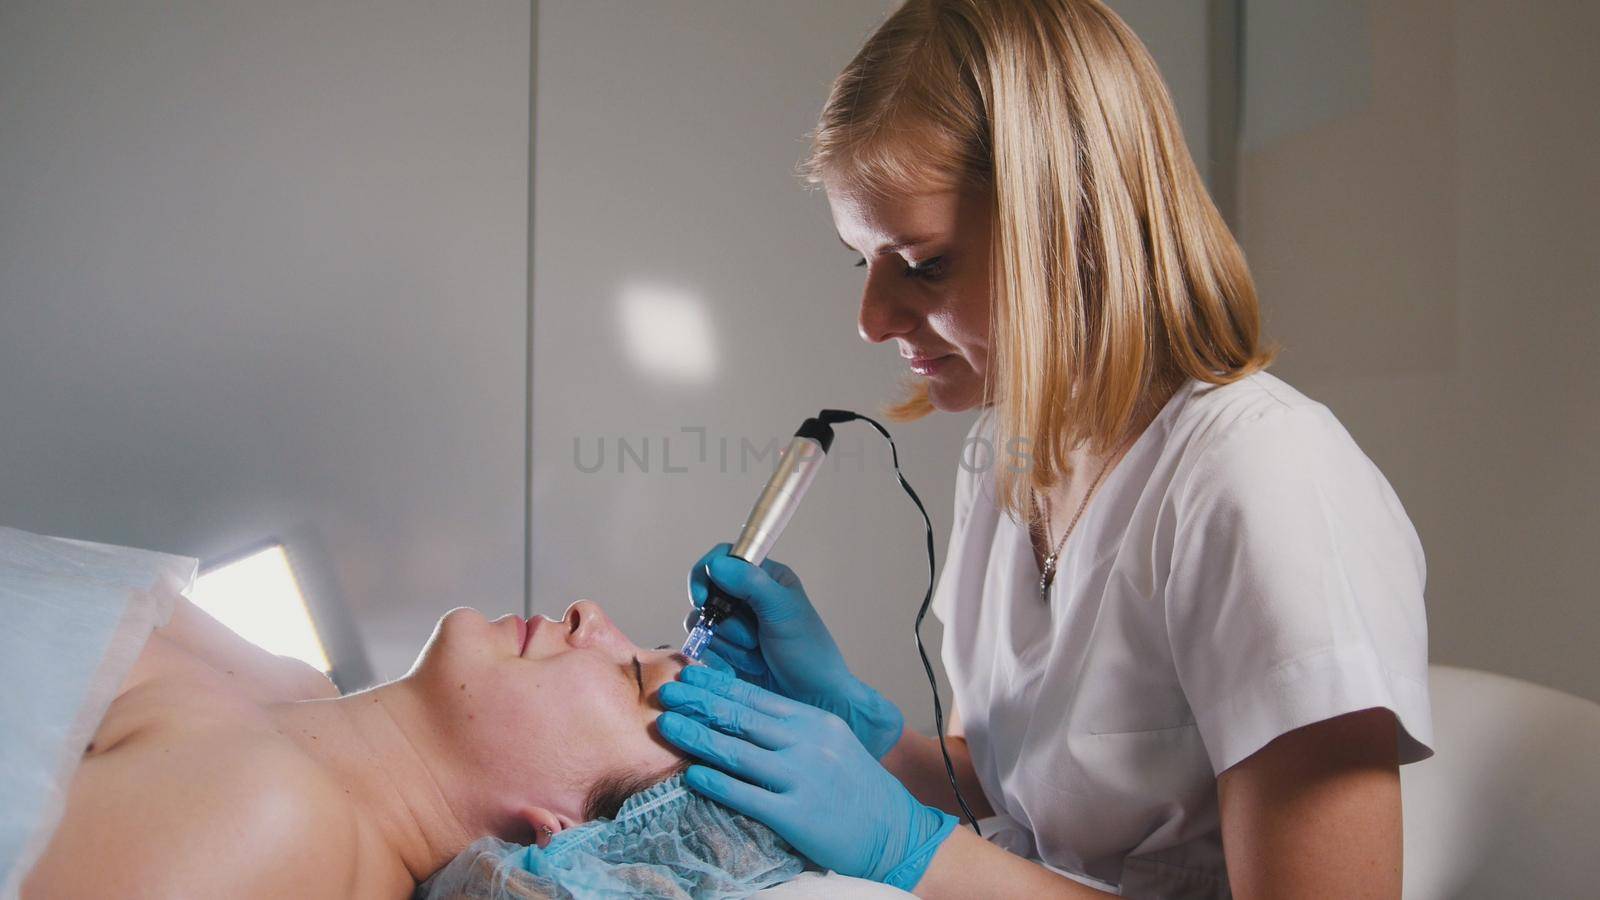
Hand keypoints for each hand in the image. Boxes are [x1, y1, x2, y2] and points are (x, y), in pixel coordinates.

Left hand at [656, 666, 958, 890]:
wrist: (893, 831)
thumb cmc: (857, 786)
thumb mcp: (831, 741)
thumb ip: (793, 726)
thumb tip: (743, 710)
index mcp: (815, 722)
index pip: (756, 697)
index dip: (716, 685)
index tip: (688, 676)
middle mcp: (807, 744)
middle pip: (741, 718)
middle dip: (698, 703)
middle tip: (665, 693)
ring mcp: (801, 779)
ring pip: (737, 753)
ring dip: (697, 738)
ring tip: (666, 727)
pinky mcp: (795, 815)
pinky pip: (746, 796)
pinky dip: (716, 783)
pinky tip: (692, 775)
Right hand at [685, 543, 902, 757]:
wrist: (813, 700)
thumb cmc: (809, 653)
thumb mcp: (783, 611)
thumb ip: (751, 583)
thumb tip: (716, 564)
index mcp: (765, 578)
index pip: (722, 559)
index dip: (704, 576)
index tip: (702, 598)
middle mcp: (747, 598)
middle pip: (706, 593)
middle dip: (724, 620)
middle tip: (750, 638)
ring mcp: (734, 626)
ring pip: (702, 623)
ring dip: (728, 644)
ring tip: (757, 655)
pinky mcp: (726, 653)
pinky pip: (703, 648)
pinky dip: (721, 660)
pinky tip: (747, 668)